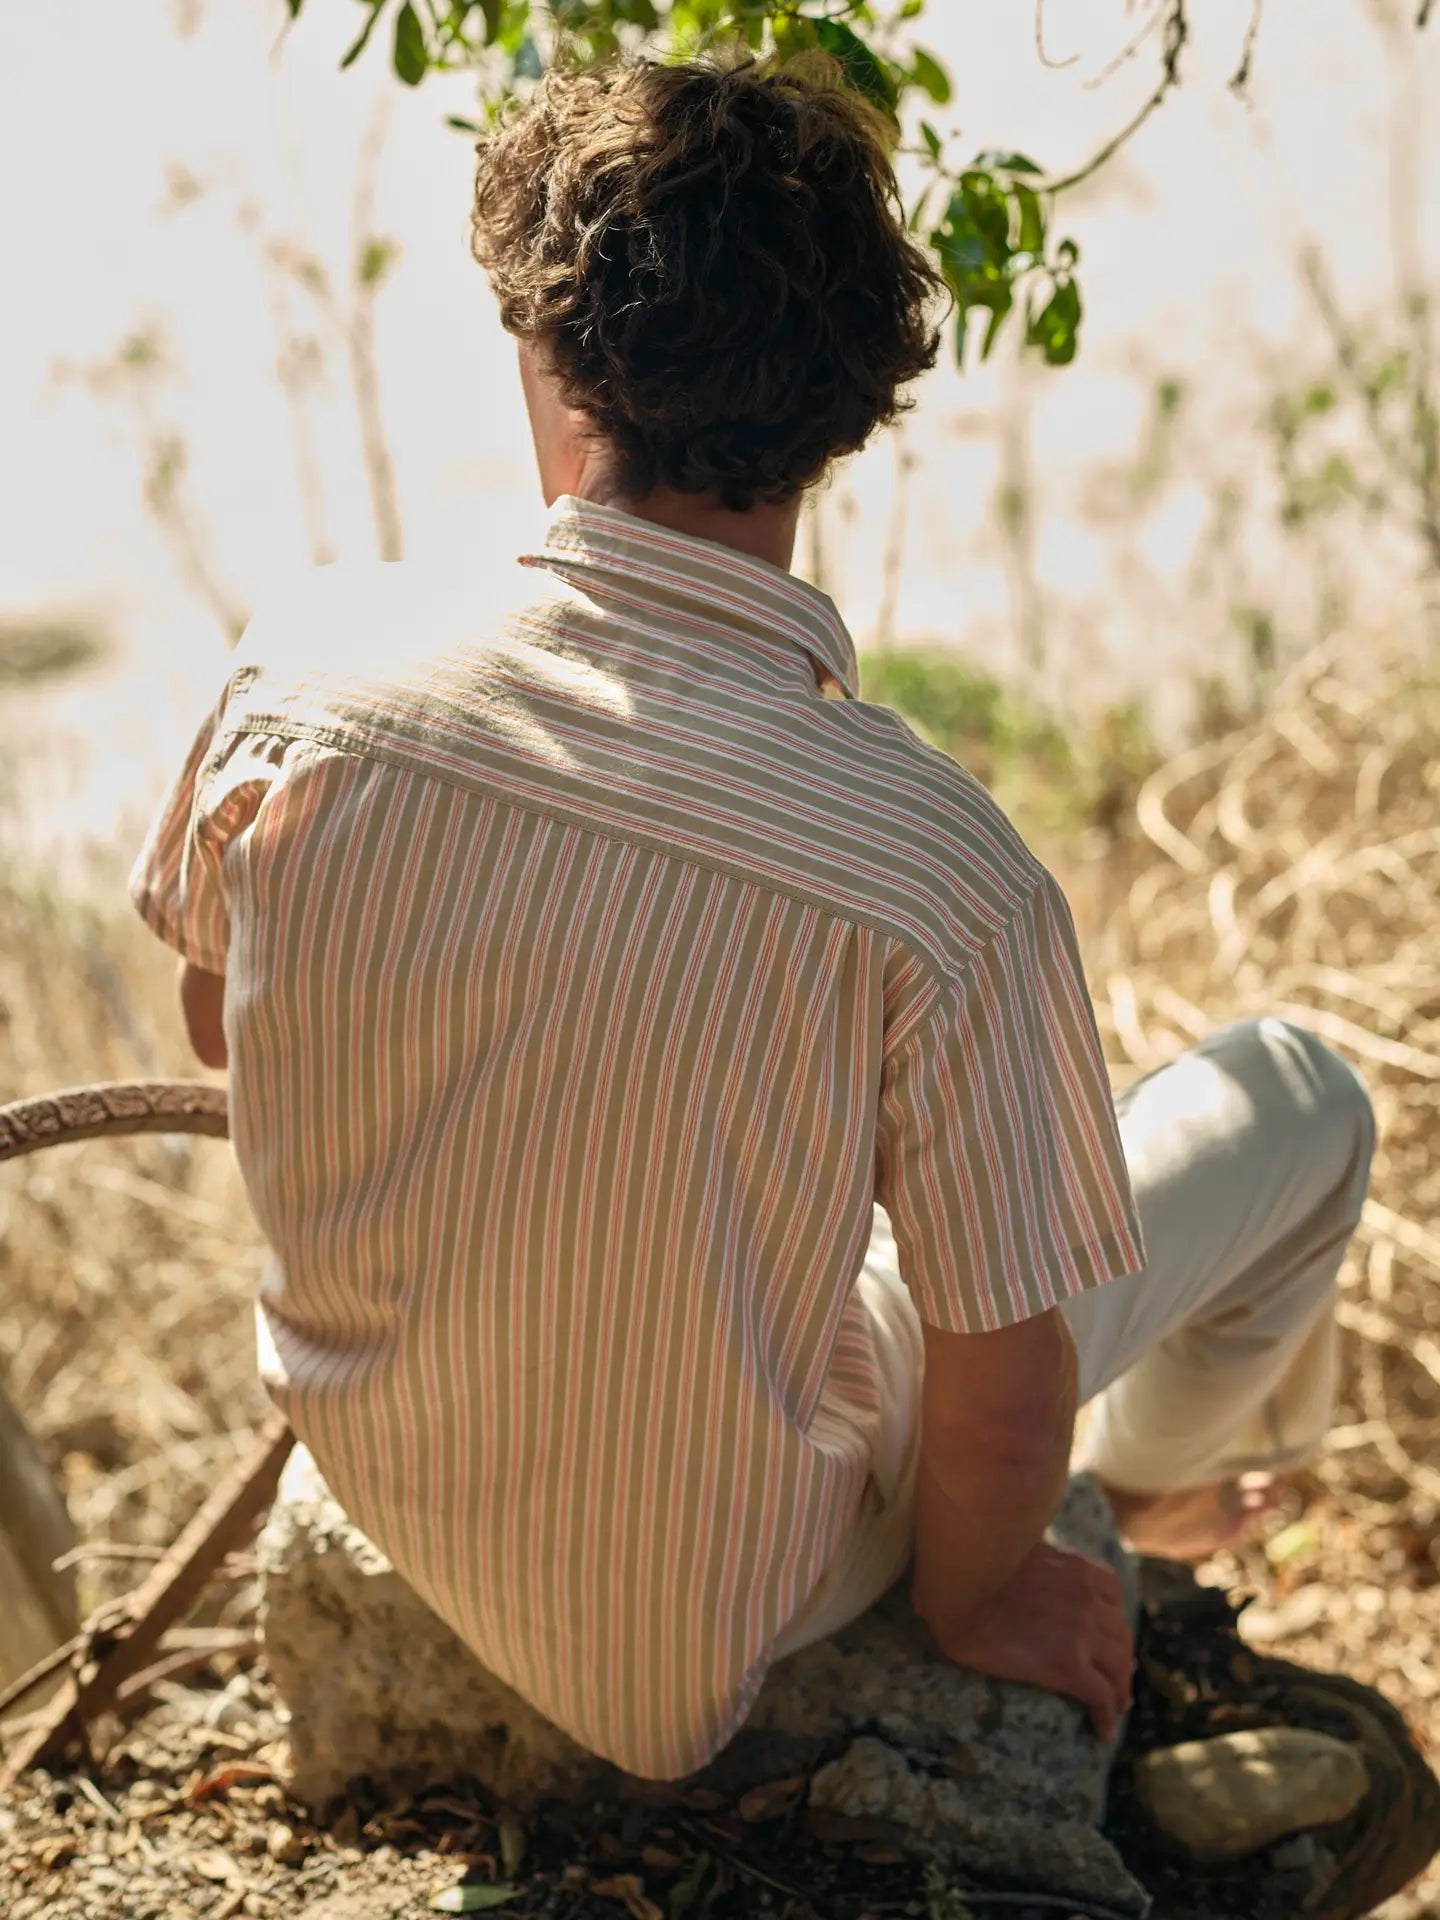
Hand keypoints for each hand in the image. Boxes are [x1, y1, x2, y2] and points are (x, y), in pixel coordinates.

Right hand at [915, 1539, 1134, 1740]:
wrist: (958, 1592)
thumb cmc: (969, 1567)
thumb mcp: (1010, 1548)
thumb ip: (1025, 1557)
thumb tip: (1009, 1559)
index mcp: (1074, 1567)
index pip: (1112, 1590)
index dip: (1113, 1614)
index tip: (1109, 1630)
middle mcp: (1086, 1597)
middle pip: (1120, 1631)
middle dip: (1122, 1655)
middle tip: (1119, 1675)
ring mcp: (1081, 1631)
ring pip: (1118, 1665)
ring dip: (1121, 1688)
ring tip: (1116, 1707)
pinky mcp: (1067, 1664)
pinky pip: (1101, 1695)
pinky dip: (1107, 1715)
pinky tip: (1103, 1731)